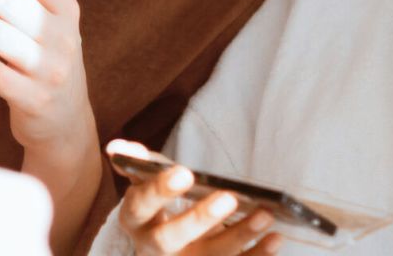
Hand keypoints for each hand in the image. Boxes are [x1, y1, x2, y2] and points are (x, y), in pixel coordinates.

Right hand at [112, 142, 281, 254]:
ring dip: (239, 236)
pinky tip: (275, 238)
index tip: (185, 173)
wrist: (164, 254)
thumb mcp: (145, 187)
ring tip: (265, 214)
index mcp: (135, 220)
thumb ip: (138, 166)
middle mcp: (154, 249)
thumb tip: (117, 147)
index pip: (141, 204)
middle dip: (199, 220)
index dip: (160, 190)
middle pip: (170, 240)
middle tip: (229, 197)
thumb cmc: (158, 210)